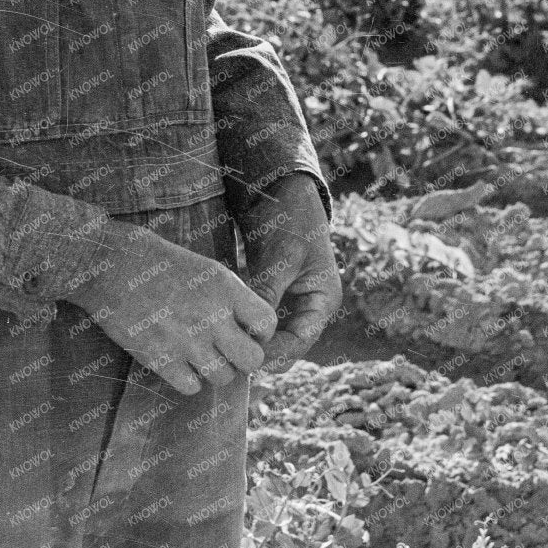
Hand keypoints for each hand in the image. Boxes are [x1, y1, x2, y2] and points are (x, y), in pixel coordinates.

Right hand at [64, 221, 279, 396]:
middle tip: (226, 349)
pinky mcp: (161, 359)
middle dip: (243, 358)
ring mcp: (186, 341)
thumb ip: (231, 297)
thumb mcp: (204, 268)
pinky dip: (188, 379)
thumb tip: (251, 329)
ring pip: (224, 378)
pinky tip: (178, 361)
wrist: (109, 266)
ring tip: (199, 354)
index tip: (245, 329)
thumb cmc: (157, 261)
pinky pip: (193, 388)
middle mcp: (211, 316)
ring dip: (215, 370)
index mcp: (225, 287)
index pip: (267, 324)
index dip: (260, 331)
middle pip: (252, 360)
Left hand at [238, 173, 341, 372]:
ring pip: (272, 336)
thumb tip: (252, 328)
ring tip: (223, 349)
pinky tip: (224, 330)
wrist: (281, 190)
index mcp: (324, 300)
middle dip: (262, 353)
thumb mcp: (281, 255)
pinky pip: (260, 320)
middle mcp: (310, 306)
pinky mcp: (272, 293)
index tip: (247, 358)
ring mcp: (291, 301)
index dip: (276, 354)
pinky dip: (245, 326)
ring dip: (252, 342)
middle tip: (229, 358)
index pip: (301, 342)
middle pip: (287, 346)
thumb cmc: (291, 217)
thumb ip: (268, 290)